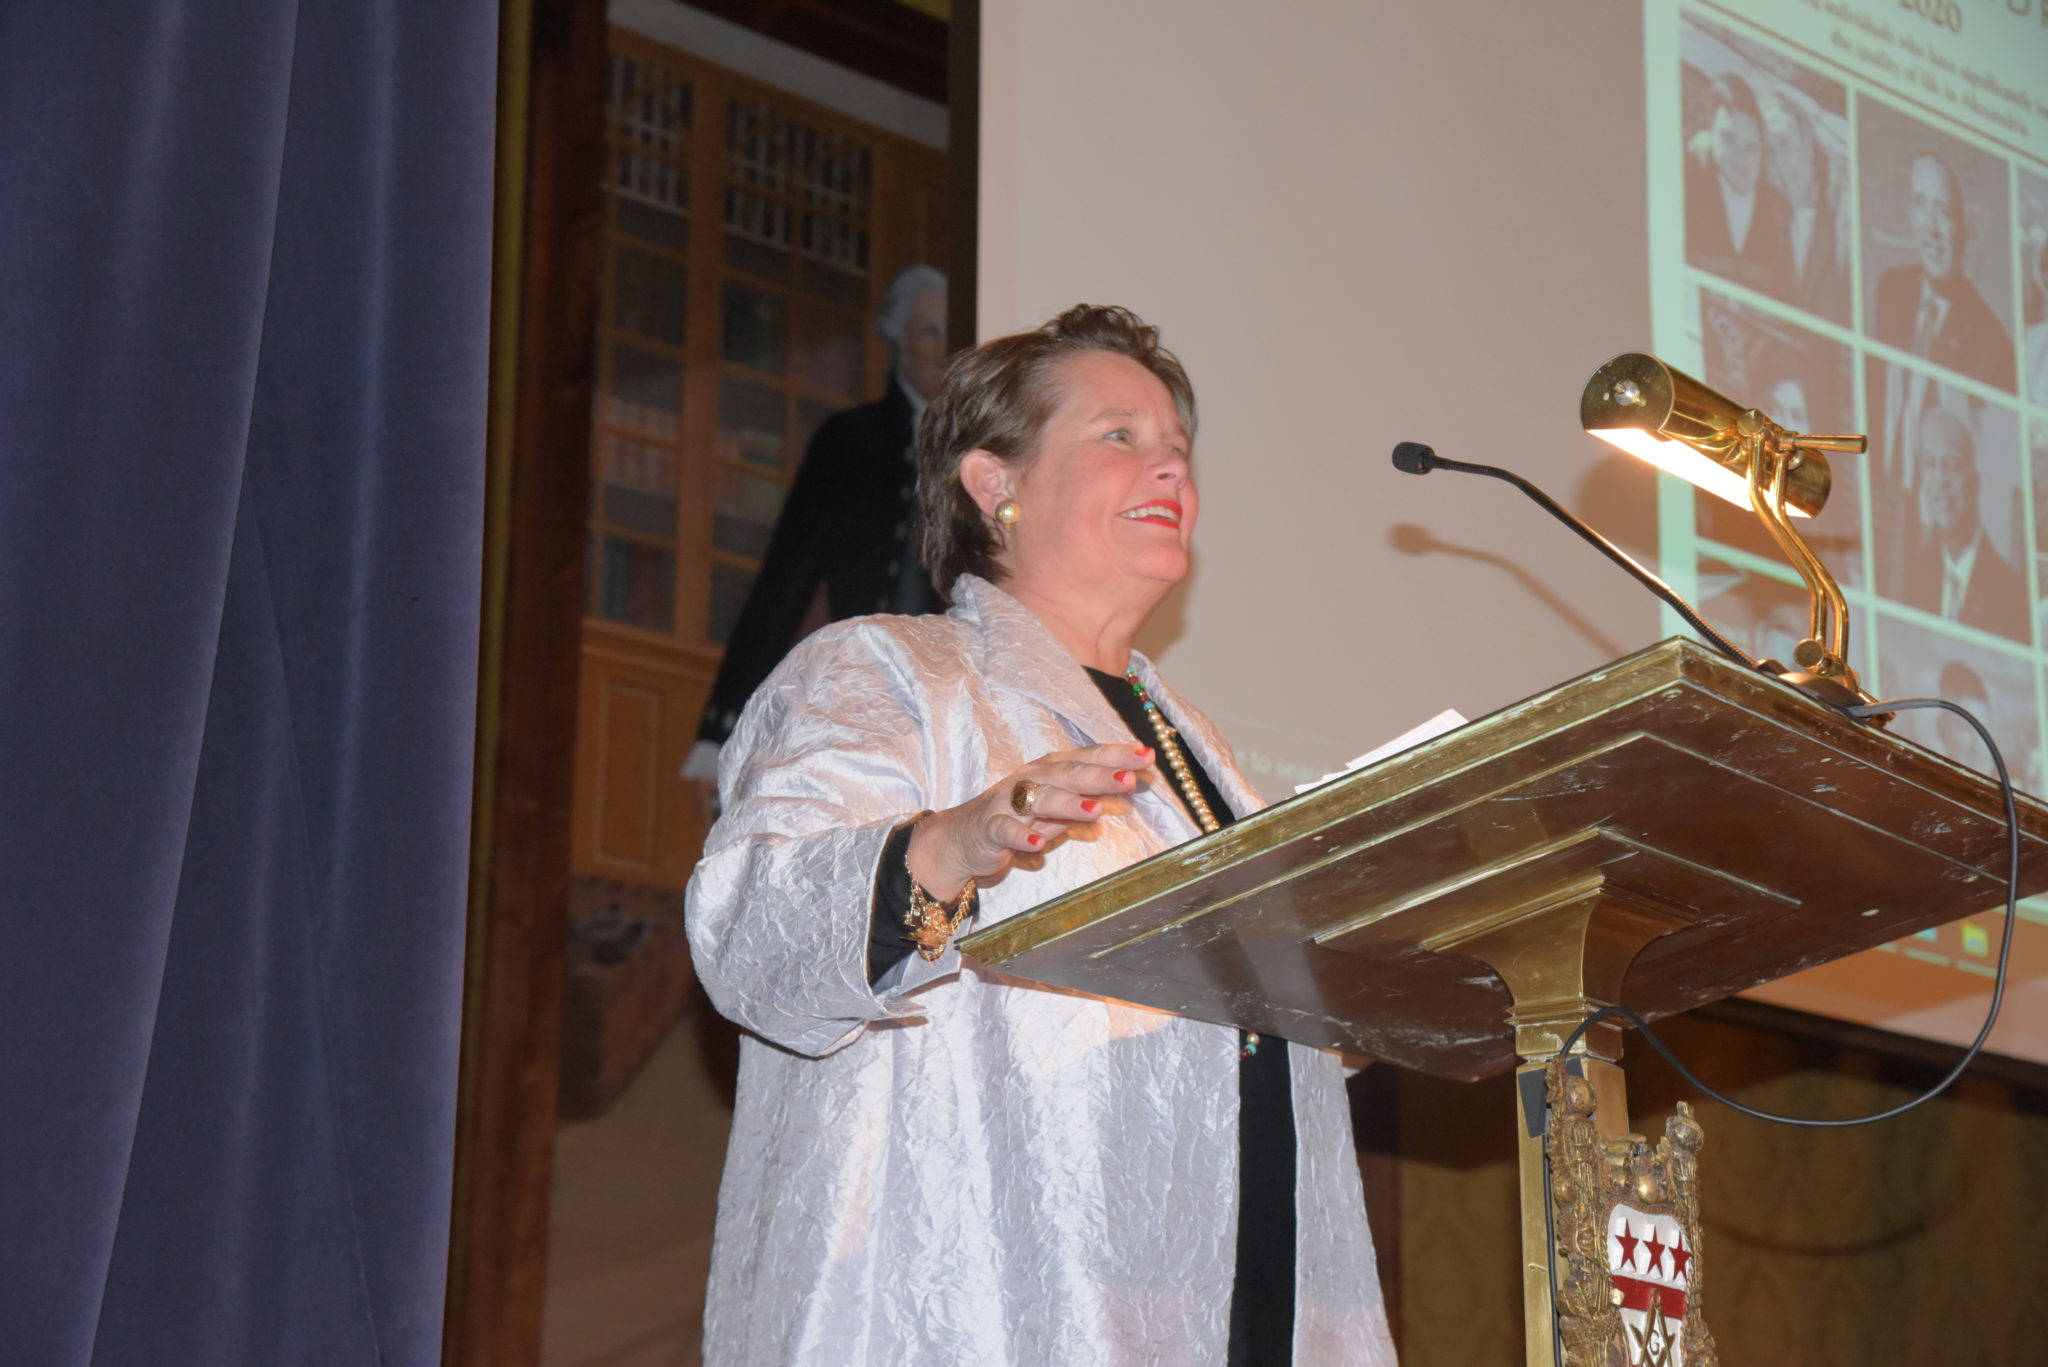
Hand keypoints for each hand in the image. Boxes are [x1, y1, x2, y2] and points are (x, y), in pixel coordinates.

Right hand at [906, 743, 1157, 898]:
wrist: (962, 838)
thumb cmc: (1016, 818)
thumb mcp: (1056, 807)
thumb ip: (1089, 795)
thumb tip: (1130, 782)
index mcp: (1049, 771)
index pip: (1086, 758)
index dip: (1115, 755)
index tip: (1147, 755)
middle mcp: (1031, 780)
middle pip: (1068, 774)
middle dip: (1099, 775)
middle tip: (1129, 778)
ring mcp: (1008, 803)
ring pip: (1040, 799)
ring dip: (1068, 804)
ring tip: (1095, 810)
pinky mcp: (990, 829)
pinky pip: (1006, 830)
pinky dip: (1021, 836)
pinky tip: (1037, 843)